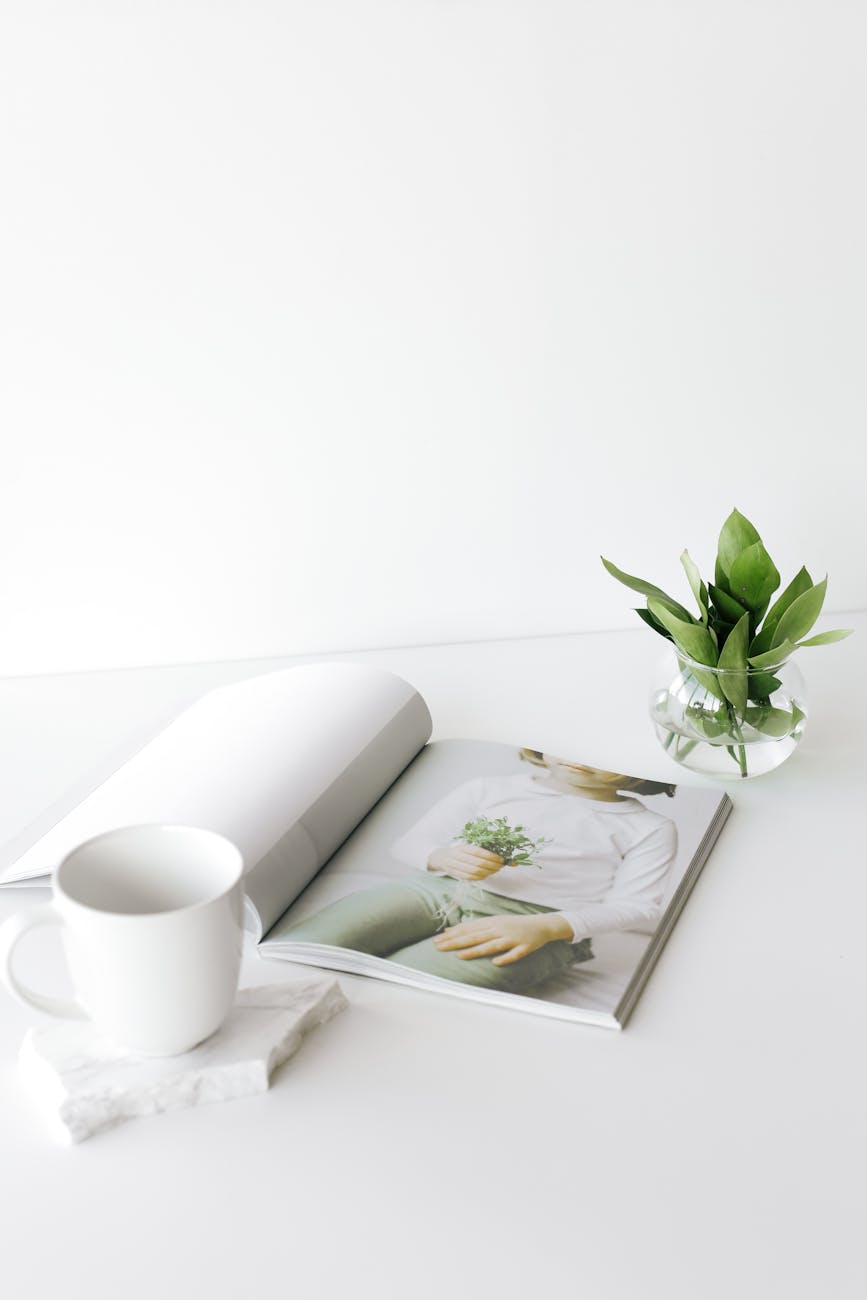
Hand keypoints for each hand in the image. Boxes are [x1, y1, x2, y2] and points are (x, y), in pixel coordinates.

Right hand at [426, 844, 505, 880]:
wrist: (441, 858)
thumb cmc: (459, 851)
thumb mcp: (467, 847)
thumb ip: (481, 850)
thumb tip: (499, 855)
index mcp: (462, 847)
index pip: (478, 851)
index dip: (491, 856)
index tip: (500, 859)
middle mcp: (458, 856)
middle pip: (478, 863)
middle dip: (492, 865)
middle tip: (500, 866)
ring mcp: (456, 866)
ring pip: (474, 871)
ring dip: (488, 872)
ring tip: (495, 870)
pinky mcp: (456, 874)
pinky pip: (470, 877)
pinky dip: (480, 877)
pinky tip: (487, 875)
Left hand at [433, 912, 574, 965]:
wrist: (541, 925)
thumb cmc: (512, 924)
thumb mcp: (493, 922)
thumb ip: (473, 927)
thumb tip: (450, 930)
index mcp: (491, 923)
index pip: (468, 929)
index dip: (452, 935)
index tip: (437, 940)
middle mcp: (499, 930)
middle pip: (475, 937)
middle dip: (456, 943)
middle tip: (439, 948)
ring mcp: (511, 938)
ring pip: (491, 946)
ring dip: (475, 951)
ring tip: (460, 956)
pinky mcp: (524, 947)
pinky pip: (513, 954)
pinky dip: (505, 958)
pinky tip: (495, 963)